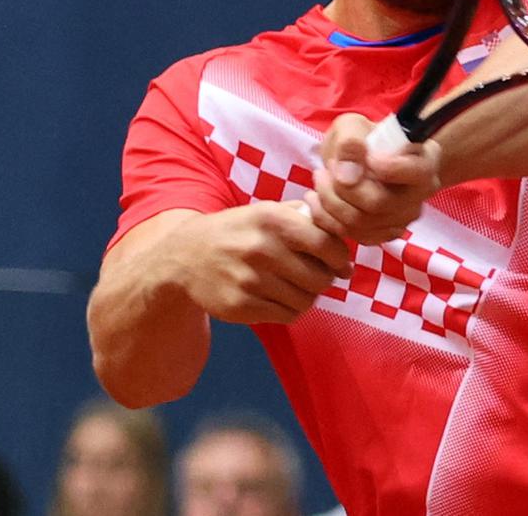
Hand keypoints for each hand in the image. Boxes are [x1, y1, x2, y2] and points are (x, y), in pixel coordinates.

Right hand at [173, 201, 352, 324]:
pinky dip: (291, 310)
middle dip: (326, 279)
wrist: (185, 257)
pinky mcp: (240, 306)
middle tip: (319, 276)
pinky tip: (281, 298)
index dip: (340, 257)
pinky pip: (286, 316)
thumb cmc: (237, 231)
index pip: (326, 244)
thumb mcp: (265, 211)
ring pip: (305, 301)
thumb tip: (343, 235)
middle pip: (320, 278)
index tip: (340, 262)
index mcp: (271, 220)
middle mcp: (260, 249)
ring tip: (299, 287)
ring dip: (309, 296)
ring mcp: (248, 280)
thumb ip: (304, 217)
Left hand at [305, 113, 441, 245]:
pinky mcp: (384, 234)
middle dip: (342, 188)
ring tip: (320, 180)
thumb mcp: (353, 126)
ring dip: (330, 202)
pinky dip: (328, 219)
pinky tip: (318, 200)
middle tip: (325, 169)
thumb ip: (351, 143)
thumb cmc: (362, 138)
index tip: (368, 157)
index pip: (416, 173)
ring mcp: (404, 218)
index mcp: (424, 161)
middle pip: (380, 203)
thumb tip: (348, 175)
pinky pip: (352, 235)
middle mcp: (420, 194)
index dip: (390, 168)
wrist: (360, 160)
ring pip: (362, 223)